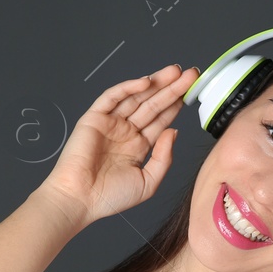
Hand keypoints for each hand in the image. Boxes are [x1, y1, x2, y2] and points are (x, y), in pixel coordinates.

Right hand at [36, 63, 199, 229]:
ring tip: (174, 72)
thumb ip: (163, 158)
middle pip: (152, 104)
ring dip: (155, 83)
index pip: (161, 120)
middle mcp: (125, 132)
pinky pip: (113, 97)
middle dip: (171, 88)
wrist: (80, 200)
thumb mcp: (148, 182)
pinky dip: (128, 87)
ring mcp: (111, 123)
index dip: (176, 105)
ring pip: (136, 97)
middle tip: (189, 74)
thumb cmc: (110, 197)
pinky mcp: (94, 118)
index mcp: (138, 146)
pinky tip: (146, 82)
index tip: (192, 92)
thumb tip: (173, 132)